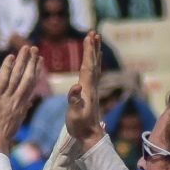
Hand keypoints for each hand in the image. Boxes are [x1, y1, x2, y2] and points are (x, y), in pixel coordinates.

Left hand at [0, 46, 43, 156]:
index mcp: (22, 105)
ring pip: (17, 75)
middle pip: (27, 77)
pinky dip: (7, 67)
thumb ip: (23, 111)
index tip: (40, 61)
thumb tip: (29, 104)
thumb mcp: (16, 123)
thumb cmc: (2, 135)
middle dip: (32, 62)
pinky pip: (2, 79)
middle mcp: (17, 99)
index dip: (36, 72)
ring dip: (22, 60)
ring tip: (26, 48)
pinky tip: (10, 57)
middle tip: (35, 49)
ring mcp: (7, 97)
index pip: (31, 85)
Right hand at [66, 32, 104, 147]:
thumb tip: (76, 86)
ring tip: (96, 42)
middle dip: (93, 48)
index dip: (88, 51)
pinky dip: (94, 64)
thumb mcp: (73, 113)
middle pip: (93, 63)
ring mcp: (92, 90)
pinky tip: (93, 63)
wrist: (89, 136)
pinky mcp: (91, 94)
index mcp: (86, 88)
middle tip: (94, 33)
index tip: (89, 36)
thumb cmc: (79, 126)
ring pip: (95, 67)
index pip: (87, 65)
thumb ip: (74, 99)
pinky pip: (93, 74)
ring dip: (95, 54)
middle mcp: (91, 87)